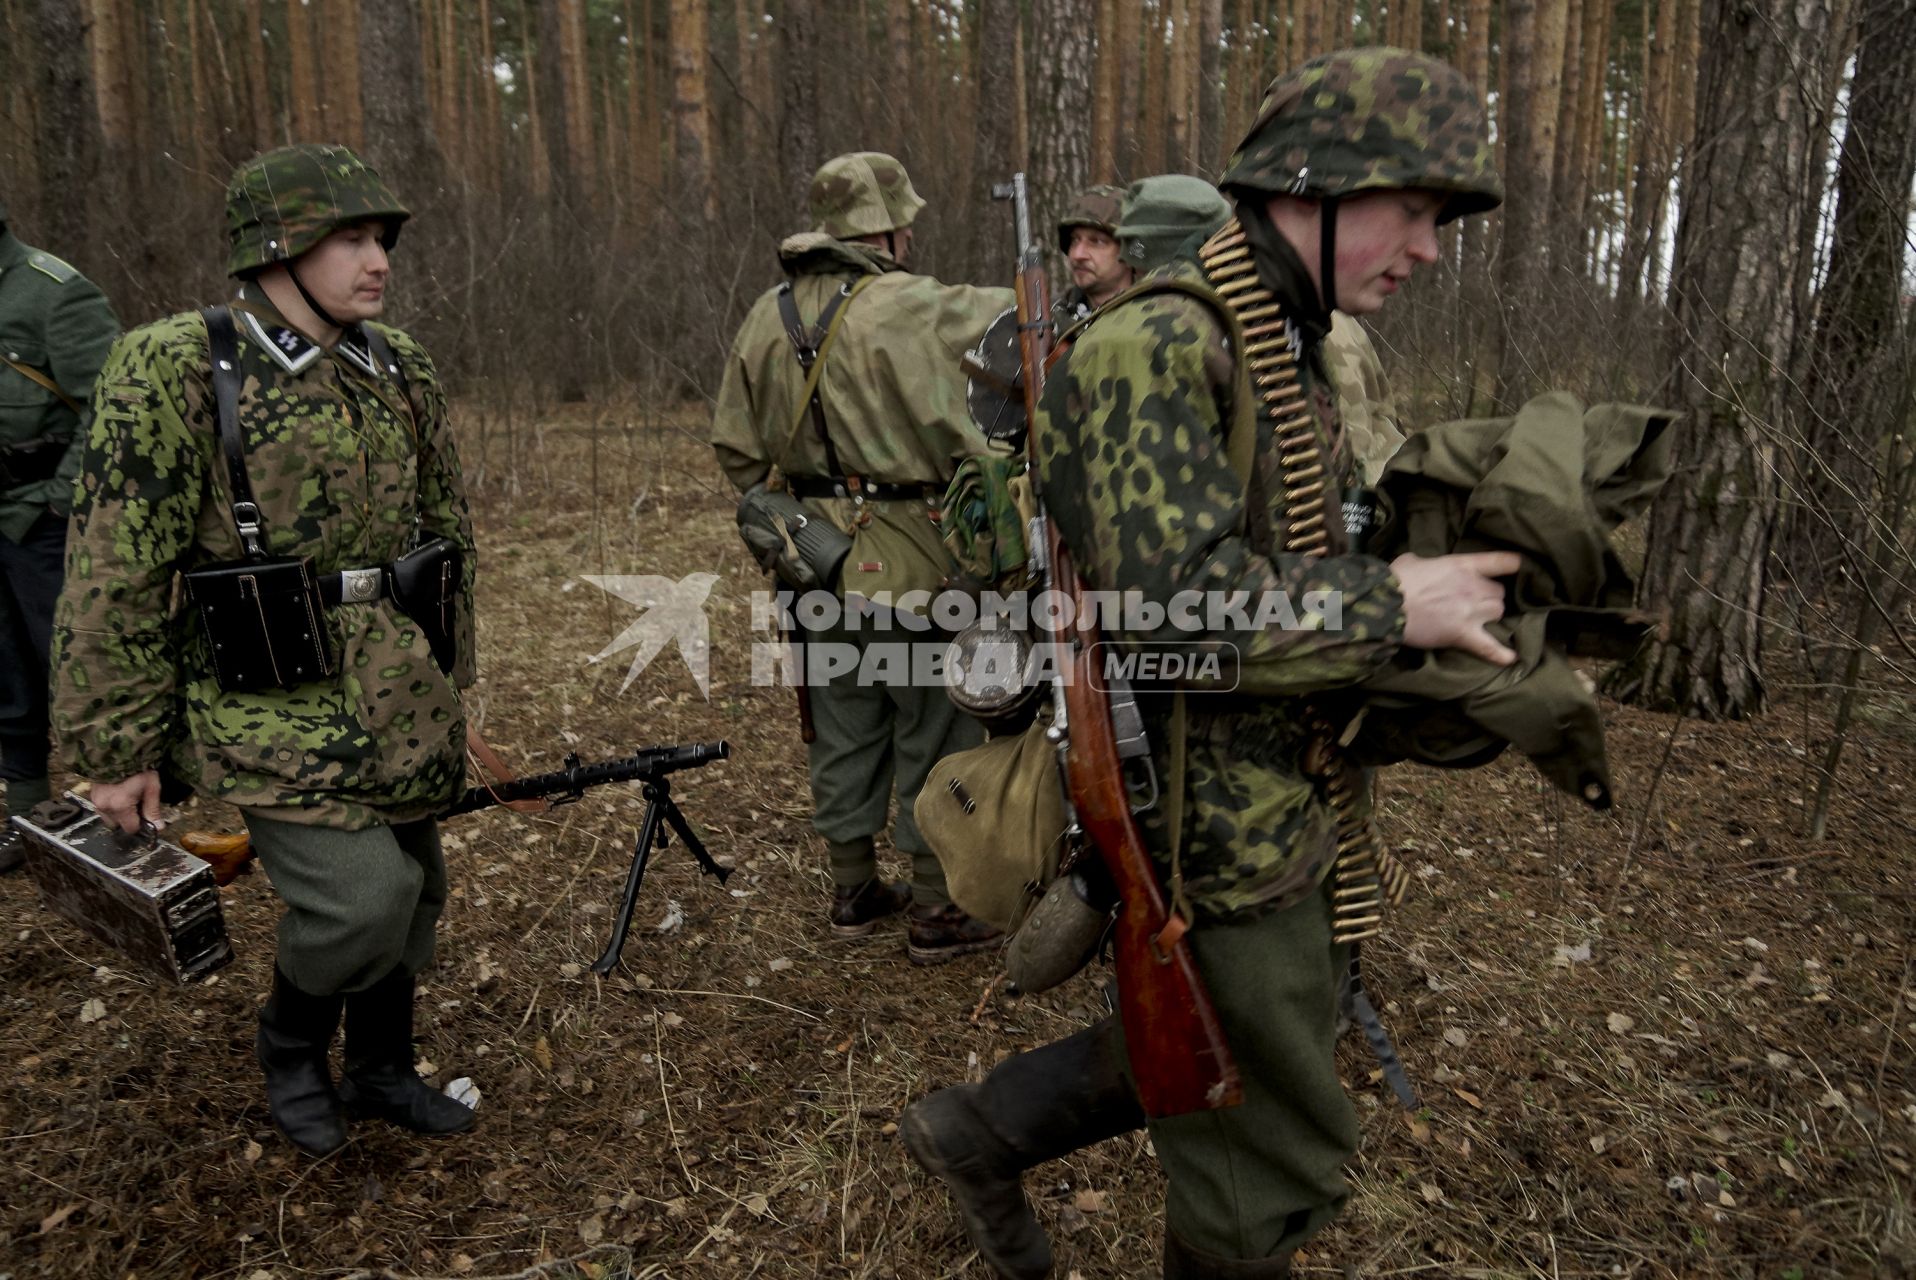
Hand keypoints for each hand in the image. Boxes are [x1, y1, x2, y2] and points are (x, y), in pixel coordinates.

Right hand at [90, 770, 164, 834]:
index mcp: (120, 805)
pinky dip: (111, 807)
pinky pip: (103, 809)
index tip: (146, 816)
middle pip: (118, 825)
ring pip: (109, 819)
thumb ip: (153, 809)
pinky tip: (119, 795)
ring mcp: (96, 802)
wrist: (118, 751)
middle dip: (128, 819)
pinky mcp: (91, 796)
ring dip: (119, 814)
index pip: (131, 829)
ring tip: (127, 798)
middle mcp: (105, 806)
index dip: (141, 824)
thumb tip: (158, 827)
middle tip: (137, 804)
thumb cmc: (138, 768)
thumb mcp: (151, 787)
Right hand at [1391, 551, 1522, 665]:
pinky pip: (1489, 647)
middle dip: (1490, 597)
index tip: (1518, 568)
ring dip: (1490, 616)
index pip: (1503, 562)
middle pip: (1499, 593)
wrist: (1386, 604)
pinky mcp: (1462, 634)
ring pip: (1497, 613)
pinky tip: (1511, 659)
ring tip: (1478, 621)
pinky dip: (1501, 654)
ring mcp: (1471, 612)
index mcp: (1464, 565)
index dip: (1513, 566)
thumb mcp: (1414, 560)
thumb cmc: (1395, 579)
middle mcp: (1474, 587)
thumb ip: (1429, 563)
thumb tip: (1425, 567)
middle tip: (1475, 602)